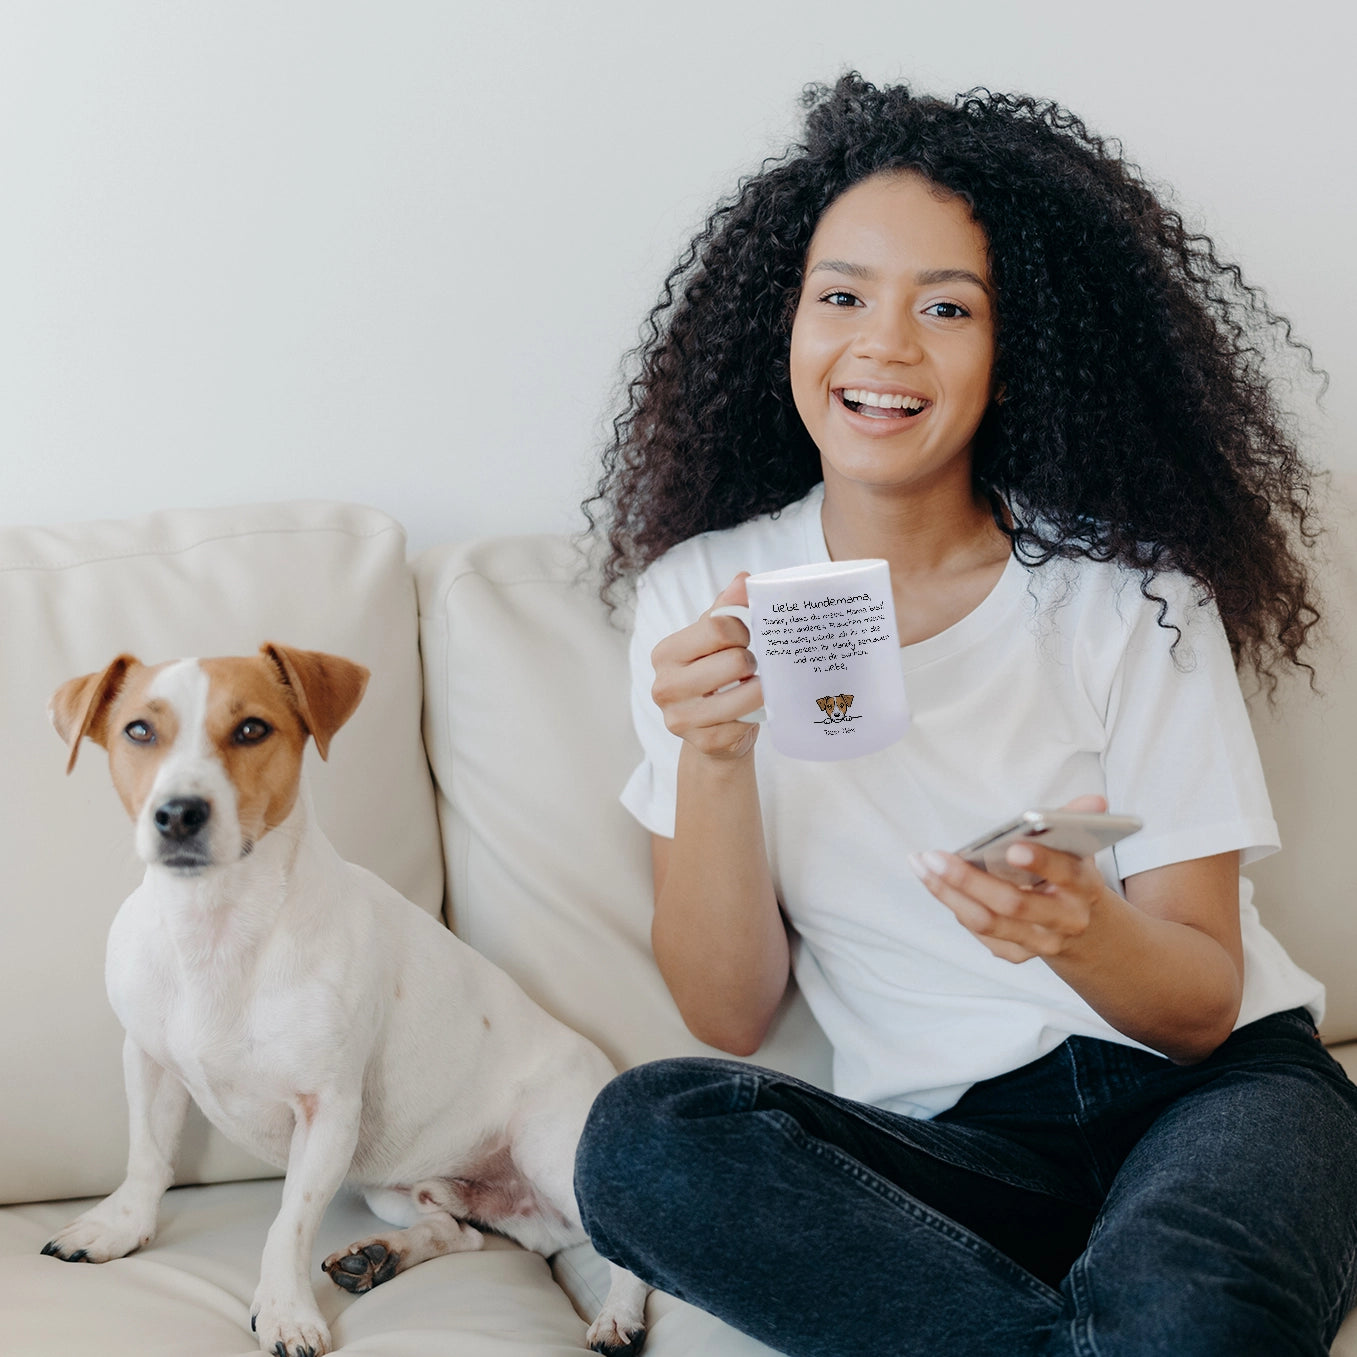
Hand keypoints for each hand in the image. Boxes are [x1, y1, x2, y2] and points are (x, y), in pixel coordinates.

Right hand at [649, 575, 762, 760]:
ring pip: (746, 695)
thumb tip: (743, 579)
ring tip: (760, 686)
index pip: (719, 626)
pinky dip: (756, 716)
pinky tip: (751, 712)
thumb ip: (726, 609)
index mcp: (666, 652)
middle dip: (754, 662)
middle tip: (753, 667)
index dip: (745, 628)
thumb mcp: (714, 641)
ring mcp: (680, 718)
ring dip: (762, 690)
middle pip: (736, 661)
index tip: (749, 636)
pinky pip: (746, 722)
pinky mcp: (703, 743)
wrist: (712, 733)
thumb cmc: (714, 678)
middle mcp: (665, 686)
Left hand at [908, 795, 1112, 963]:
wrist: (1088, 933)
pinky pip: (980, 933)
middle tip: (935, 857)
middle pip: (1013, 904)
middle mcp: (1064, 920)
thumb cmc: (1072, 879)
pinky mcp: (1018, 954)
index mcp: (1084, 887)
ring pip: (987, 922)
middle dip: (970, 880)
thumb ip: (1078, 821)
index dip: (1041, 862)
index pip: (1065, 873)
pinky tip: (934, 882)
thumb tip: (1094, 802)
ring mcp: (1041, 942)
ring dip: (948, 893)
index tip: (1013, 848)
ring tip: (922, 865)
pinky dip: (955, 905)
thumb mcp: (1081, 850)